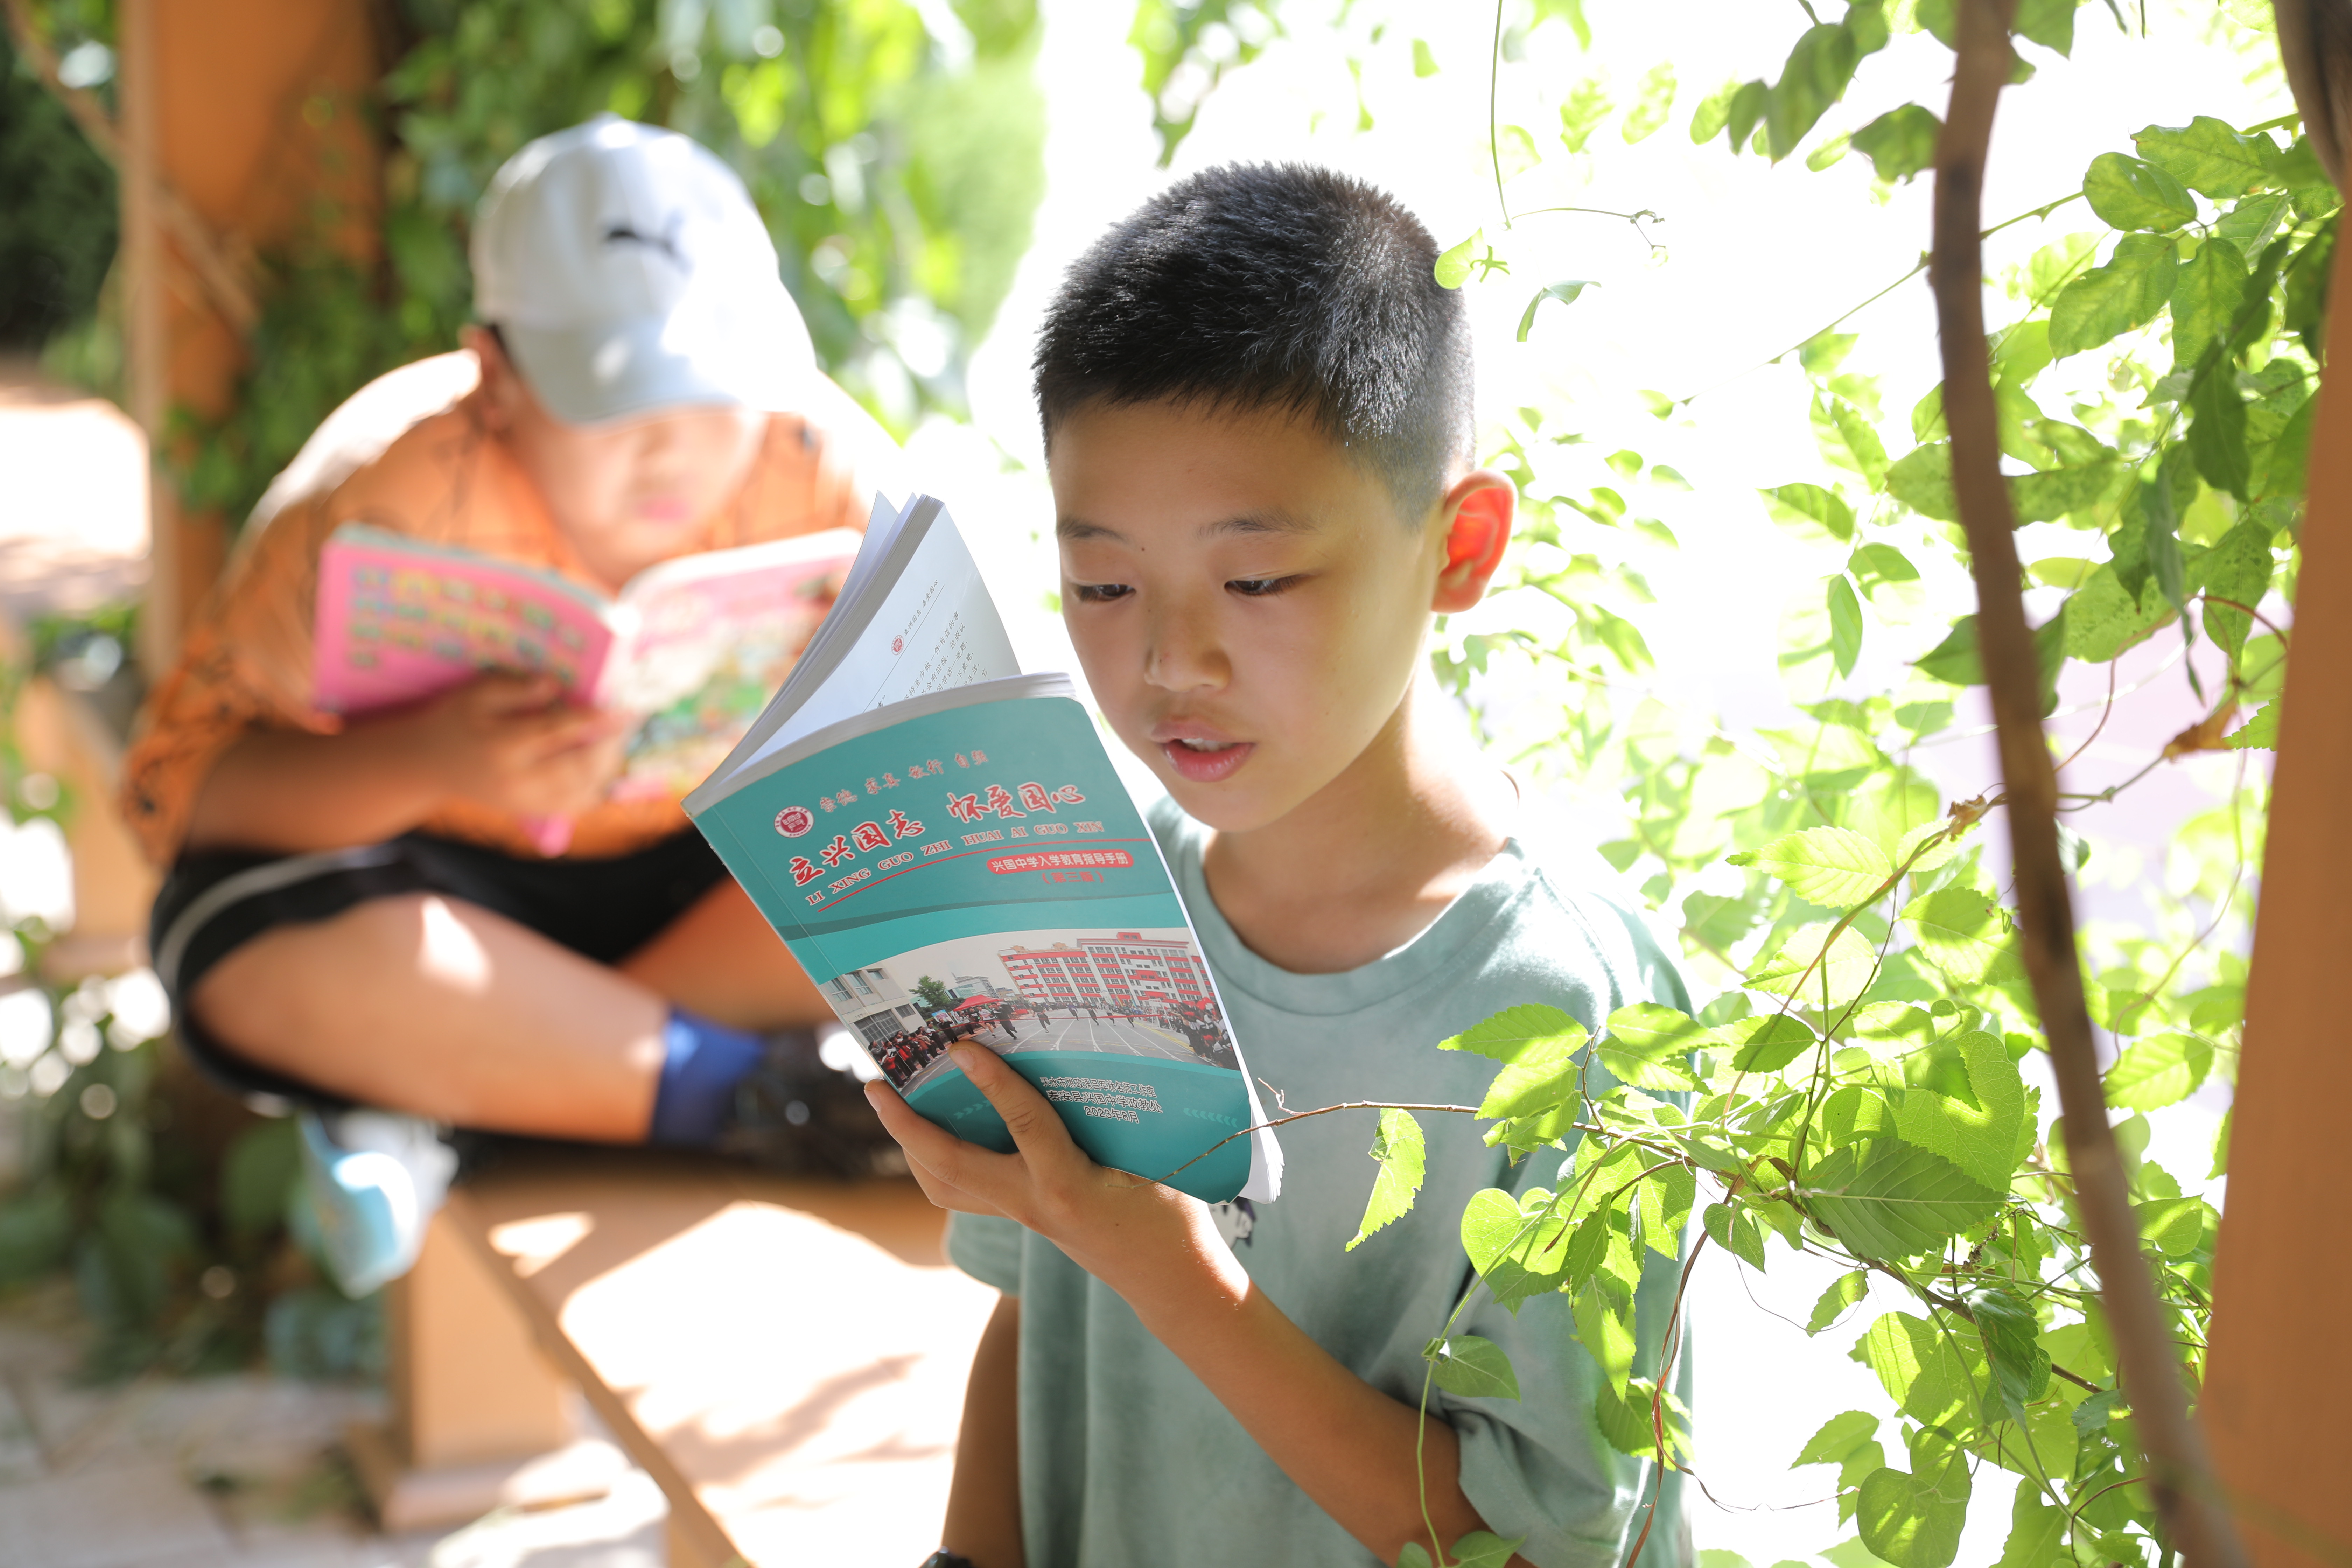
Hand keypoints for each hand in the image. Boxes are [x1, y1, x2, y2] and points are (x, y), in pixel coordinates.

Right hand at [390, 673, 628, 819]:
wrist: (430, 766)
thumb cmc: (456, 720)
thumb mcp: (476, 694)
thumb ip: (515, 689)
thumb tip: (555, 685)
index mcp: (502, 745)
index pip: (556, 732)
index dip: (593, 720)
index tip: (620, 708)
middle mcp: (518, 780)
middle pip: (576, 767)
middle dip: (608, 746)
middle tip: (628, 722)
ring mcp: (526, 801)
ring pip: (582, 791)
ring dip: (607, 765)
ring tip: (618, 738)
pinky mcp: (532, 811)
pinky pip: (575, 804)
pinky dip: (597, 785)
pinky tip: (603, 762)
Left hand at [864, 1045, 1242, 1315]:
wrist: (1165, 1278)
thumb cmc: (1169, 1213)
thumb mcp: (1150, 1159)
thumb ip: (1110, 1117)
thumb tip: (1076, 1062)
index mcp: (1070, 1186)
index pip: (1026, 1125)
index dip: (994, 1083)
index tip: (961, 1048)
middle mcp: (1033, 1204)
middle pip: (950, 1167)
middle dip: (906, 1127)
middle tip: (875, 1085)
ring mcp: (1021, 1215)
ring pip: (945, 1188)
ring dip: (913, 1148)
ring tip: (895, 1107)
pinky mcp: (1022, 1218)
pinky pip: (965, 1194)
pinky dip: (941, 1166)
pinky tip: (938, 1135)